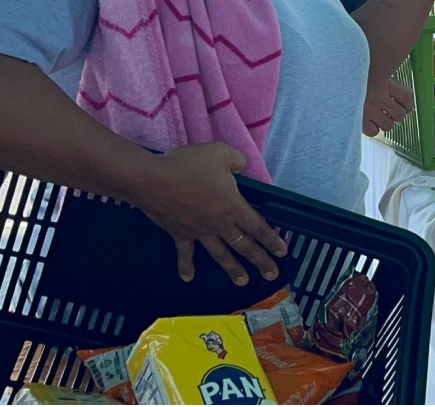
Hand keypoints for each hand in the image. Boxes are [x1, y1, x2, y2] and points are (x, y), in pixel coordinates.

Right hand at [130, 143, 288, 285]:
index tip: (283, 252)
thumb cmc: (188, 165)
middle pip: (244, 245)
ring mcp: (199, 231)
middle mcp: (219, 224)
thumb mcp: (221, 153)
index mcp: (233, 206)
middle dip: (260, 261)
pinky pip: (185, 253)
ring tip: (243, 282)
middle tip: (272, 275)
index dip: (271, 239)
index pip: (258, 226)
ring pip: (220, 254)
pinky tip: (188, 278)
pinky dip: (186, 266)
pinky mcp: (179, 233)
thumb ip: (237, 161)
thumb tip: (241, 168)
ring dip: (232, 269)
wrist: (151, 180)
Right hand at [363, 77, 414, 136]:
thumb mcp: (375, 73)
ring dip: (386, 122)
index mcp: (384, 83)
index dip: (409, 104)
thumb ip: (389, 82)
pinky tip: (370, 121)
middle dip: (397, 114)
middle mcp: (377, 97)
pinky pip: (373, 132)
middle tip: (391, 111)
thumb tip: (405, 93)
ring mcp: (368, 110)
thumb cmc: (359, 79)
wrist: (331, 83)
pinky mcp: (358, 120)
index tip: (407, 105)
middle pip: (400, 114)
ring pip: (388, 125)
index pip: (406, 97)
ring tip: (379, 116)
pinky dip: (373, 129)